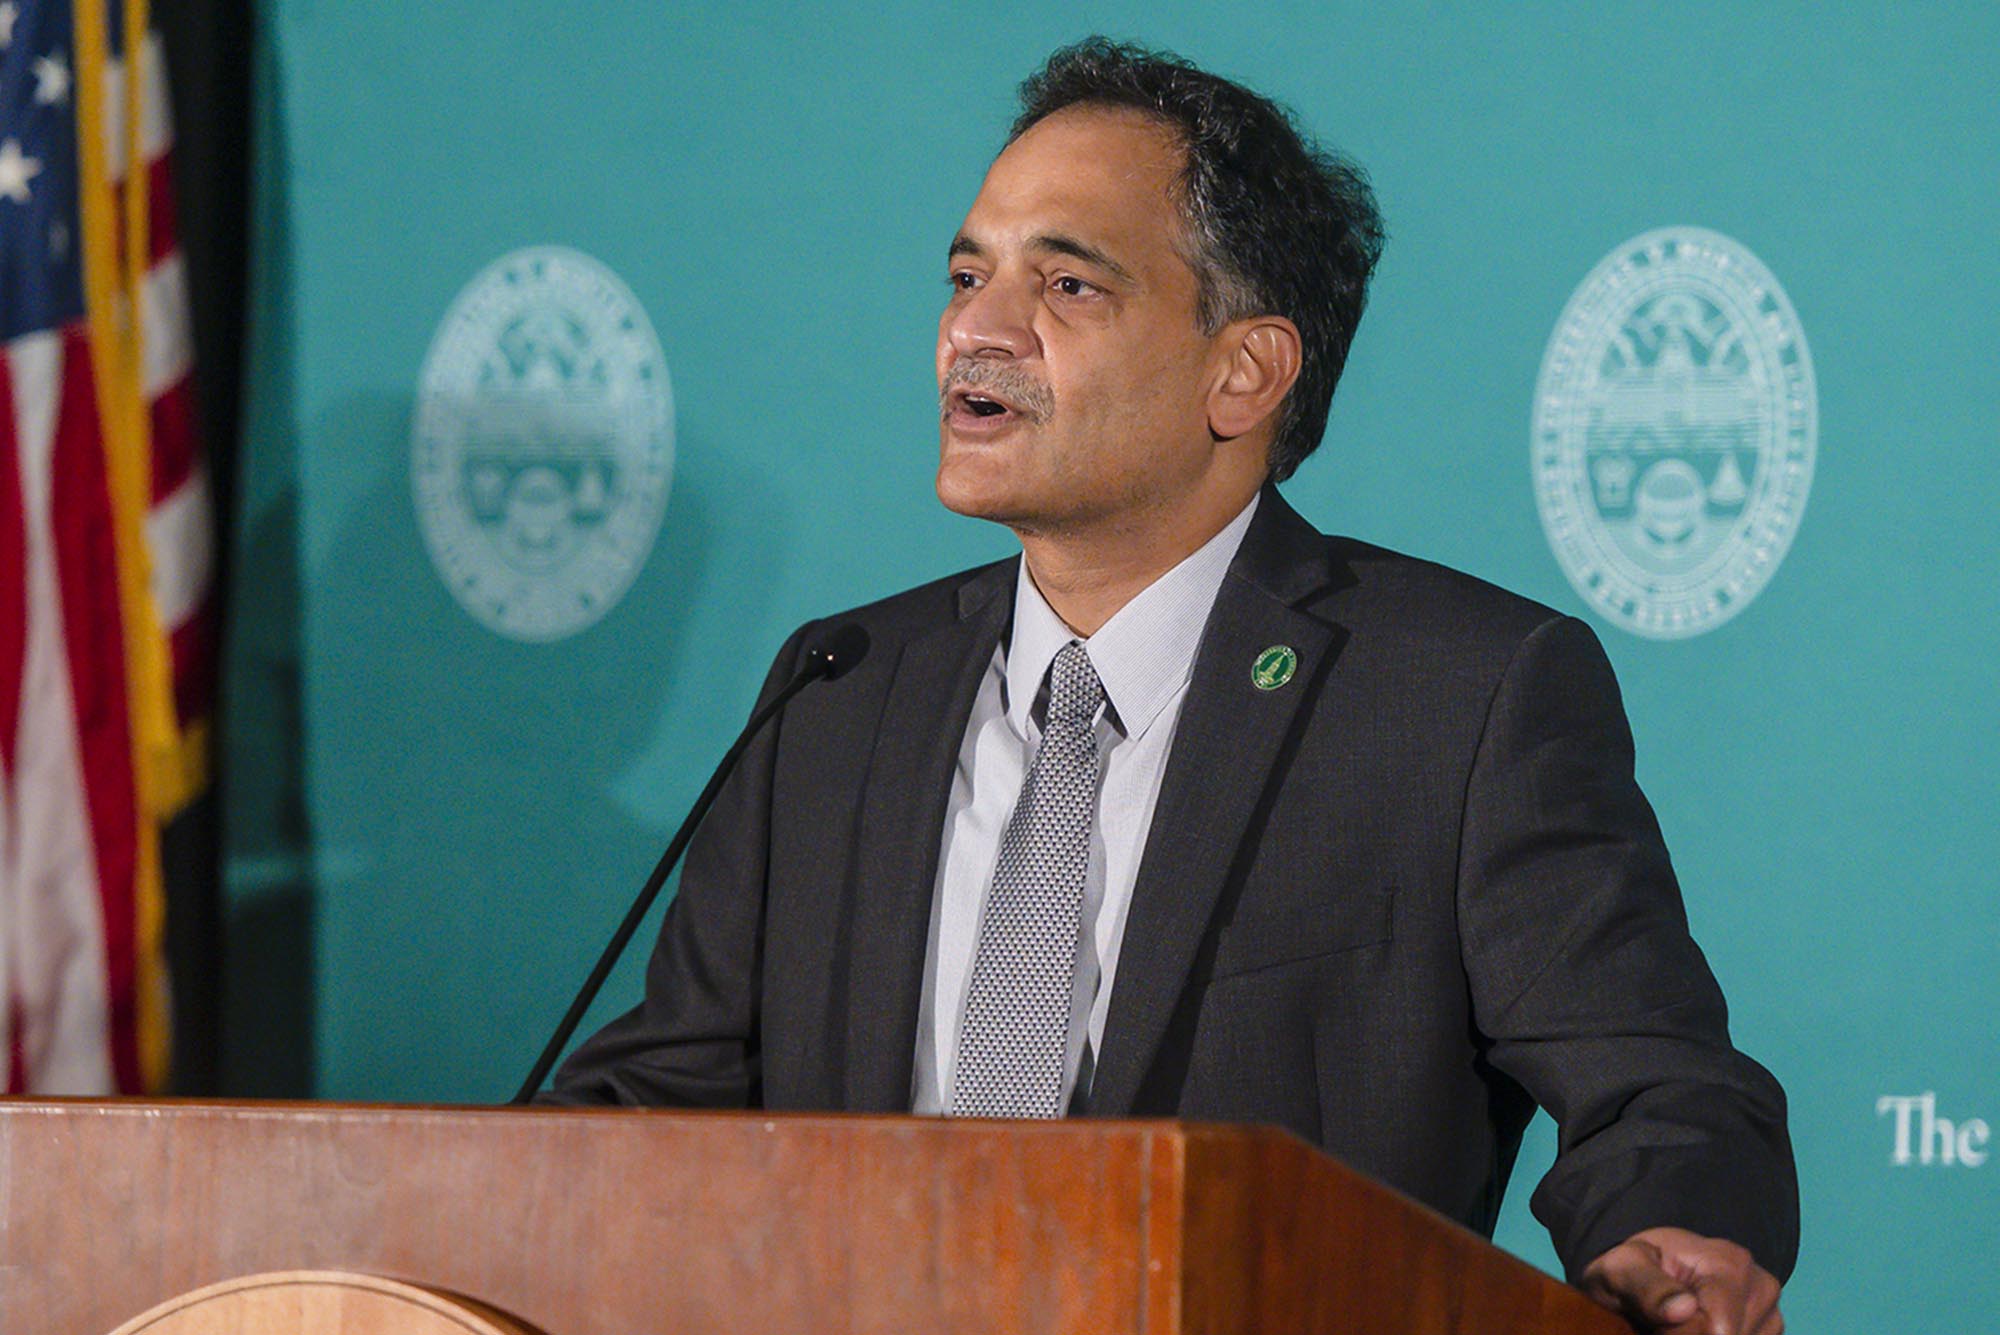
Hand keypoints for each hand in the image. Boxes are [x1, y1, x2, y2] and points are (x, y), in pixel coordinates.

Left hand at [1580, 1227, 1783, 1333]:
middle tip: (1666, 1324)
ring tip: (1681, 1324)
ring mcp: (1771, 1311)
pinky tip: (1700, 1328)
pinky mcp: (1769, 1329)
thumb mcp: (1622, 1269)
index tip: (1657, 1325)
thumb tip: (1684, 1309)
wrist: (1648, 1270)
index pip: (1717, 1330)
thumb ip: (1646, 1287)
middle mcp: (1761, 1286)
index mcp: (1729, 1263)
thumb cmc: (1633, 1269)